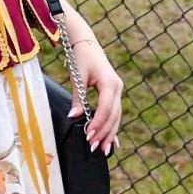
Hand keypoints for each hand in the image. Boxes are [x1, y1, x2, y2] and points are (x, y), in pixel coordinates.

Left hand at [67, 18, 122, 154]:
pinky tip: (113, 142)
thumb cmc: (80, 58)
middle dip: (104, 132)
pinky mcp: (114, 94)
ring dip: (109, 133)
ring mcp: (118, 91)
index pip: (106, 108)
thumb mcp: (77, 77)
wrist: (86, 44)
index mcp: (110, 82)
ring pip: (116, 116)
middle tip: (94, 147)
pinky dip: (112, 127)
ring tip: (103, 149)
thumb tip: (74, 117)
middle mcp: (118, 87)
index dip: (98, 123)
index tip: (89, 135)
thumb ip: (78, 98)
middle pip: (114, 115)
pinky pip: (114, 113)